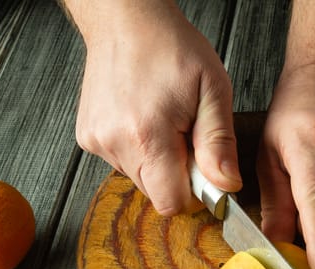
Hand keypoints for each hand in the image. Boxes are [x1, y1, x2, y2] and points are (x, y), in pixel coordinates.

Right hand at [71, 1, 241, 214]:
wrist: (126, 20)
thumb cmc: (171, 47)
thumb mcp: (213, 90)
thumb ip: (220, 143)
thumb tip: (227, 186)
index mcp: (148, 135)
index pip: (171, 202)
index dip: (194, 194)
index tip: (203, 169)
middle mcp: (115, 142)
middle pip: (156, 193)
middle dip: (178, 175)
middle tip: (186, 135)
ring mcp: (97, 141)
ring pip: (139, 178)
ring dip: (158, 162)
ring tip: (164, 121)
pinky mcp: (87, 137)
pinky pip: (122, 162)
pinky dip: (138, 149)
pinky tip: (144, 119)